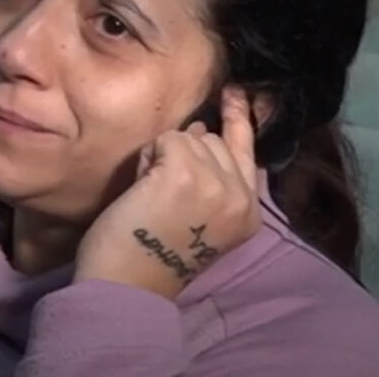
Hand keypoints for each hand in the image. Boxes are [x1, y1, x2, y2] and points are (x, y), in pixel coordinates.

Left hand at [74, 86, 261, 299]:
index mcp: (250, 213)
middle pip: (214, 140)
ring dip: (164, 158)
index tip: (236, 92)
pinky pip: (167, 139)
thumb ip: (215, 180)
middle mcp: (240, 196)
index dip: (239, 119)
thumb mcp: (202, 220)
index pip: (248, 150)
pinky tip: (144, 188)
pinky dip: (148, 159)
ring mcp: (215, 183)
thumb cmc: (153, 253)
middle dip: (185, 155)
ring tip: (153, 196)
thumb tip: (202, 130)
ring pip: (190, 137)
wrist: (128, 285)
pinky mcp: (185, 174)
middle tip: (164, 195)